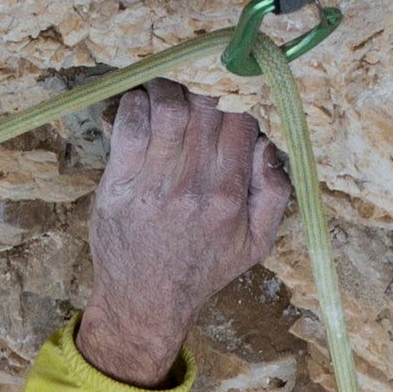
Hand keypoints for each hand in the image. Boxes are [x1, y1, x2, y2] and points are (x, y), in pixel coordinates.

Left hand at [73, 78, 291, 386]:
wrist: (145, 301)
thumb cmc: (201, 269)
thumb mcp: (256, 245)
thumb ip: (274, 194)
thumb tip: (269, 146)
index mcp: (229, 198)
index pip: (240, 123)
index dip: (234, 108)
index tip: (223, 113)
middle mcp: (193, 188)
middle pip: (205, 108)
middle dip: (202, 95)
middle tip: (194, 101)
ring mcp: (153, 184)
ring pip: (167, 107)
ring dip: (168, 90)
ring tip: (168, 96)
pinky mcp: (119, 182)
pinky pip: (129, 122)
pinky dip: (135, 103)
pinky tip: (140, 108)